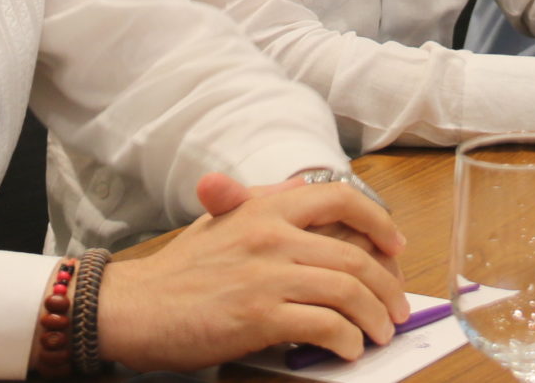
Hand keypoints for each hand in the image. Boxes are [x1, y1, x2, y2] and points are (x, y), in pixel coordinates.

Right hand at [96, 176, 408, 370]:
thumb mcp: (221, 220)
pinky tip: (348, 348)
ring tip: (379, 334)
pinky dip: (347, 339)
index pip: (339, 198)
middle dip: (387, 286)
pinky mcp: (260, 316)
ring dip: (374, 317)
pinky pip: (325, 325)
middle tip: (396, 309)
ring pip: (348, 291)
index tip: (395, 246)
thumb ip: (262, 200)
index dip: (378, 222)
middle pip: (355, 255)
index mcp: (264, 206)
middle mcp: (271, 234)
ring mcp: (267, 275)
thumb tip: (304, 186)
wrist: (137, 307)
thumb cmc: (180, 270)